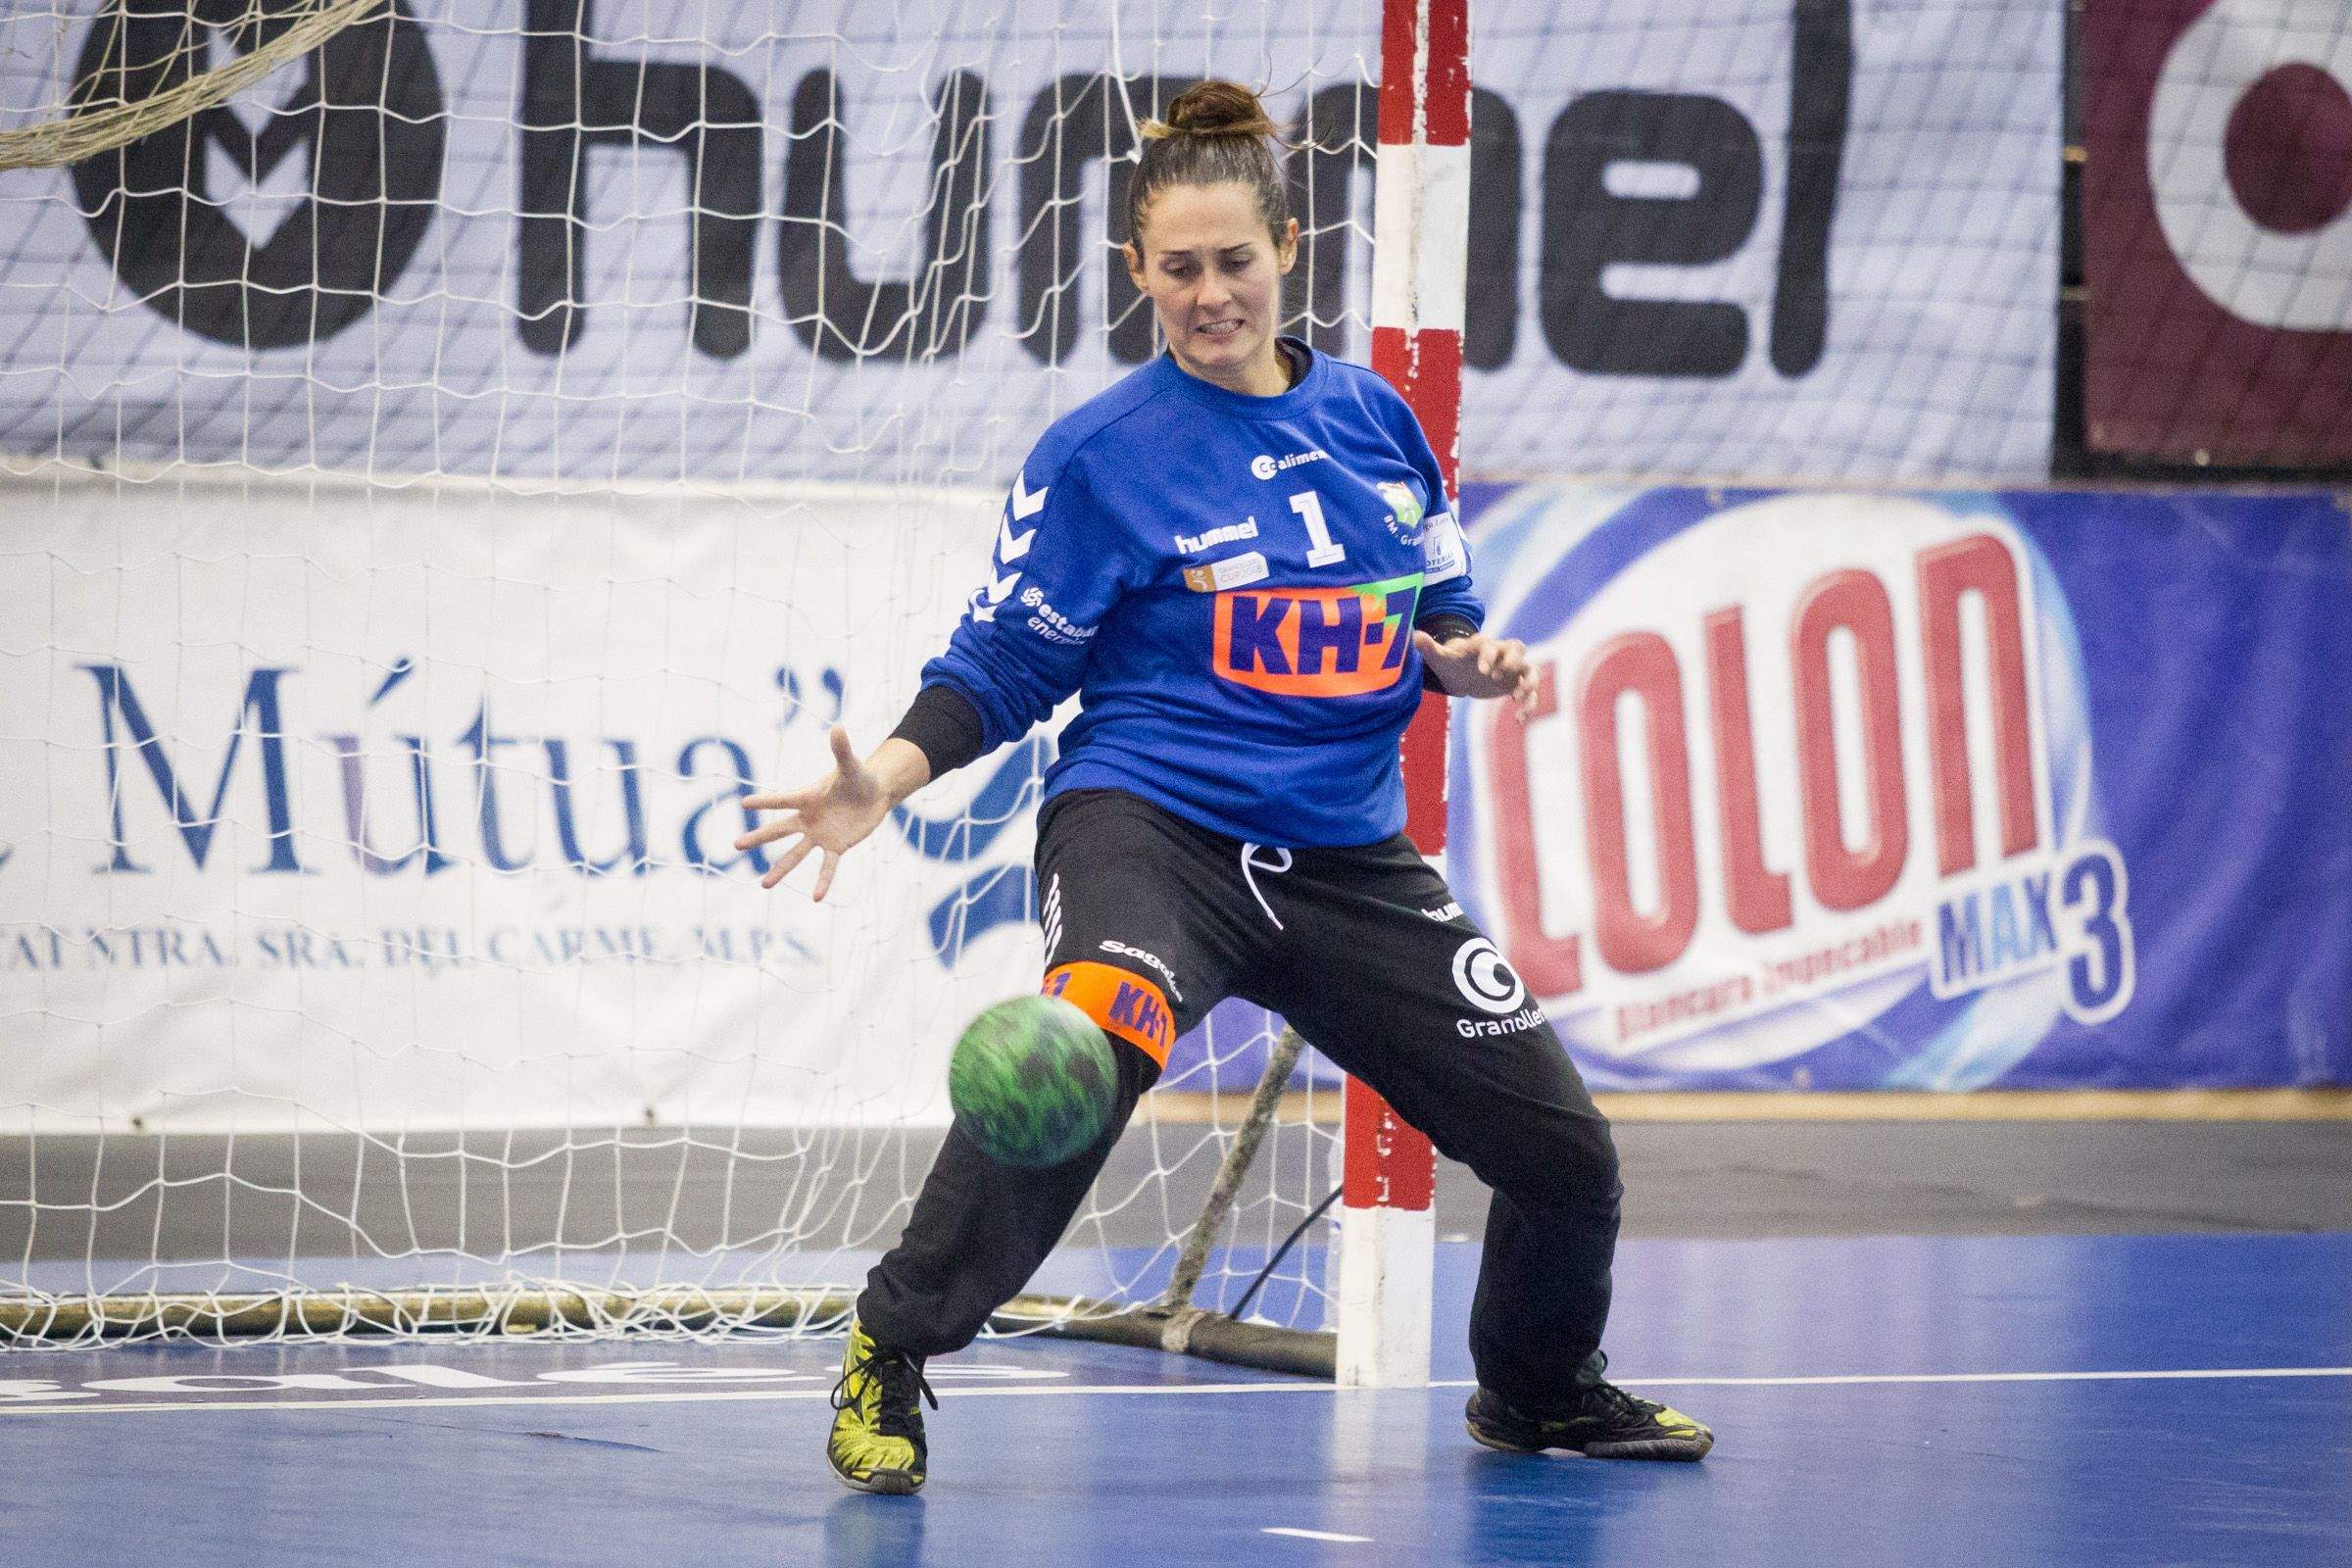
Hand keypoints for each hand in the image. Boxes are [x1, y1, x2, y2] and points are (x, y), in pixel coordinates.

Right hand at [734, 726, 905, 899]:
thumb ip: (842, 750)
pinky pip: (827, 866)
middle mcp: (808, 818)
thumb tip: (838, 727)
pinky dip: (822, 881)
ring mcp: (820, 834)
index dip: (765, 802)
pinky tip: (816, 897)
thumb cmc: (858, 776)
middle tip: (736, 845)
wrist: (874, 793)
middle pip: (779, 830)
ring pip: (796, 854)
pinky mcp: (836, 846)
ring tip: (763, 885)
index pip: (783, 800)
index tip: (743, 804)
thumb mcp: (851, 765)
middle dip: (758, 838)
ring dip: (780, 869)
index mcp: (808, 797)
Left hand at [1413, 629, 1539, 715]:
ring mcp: (1513, 668)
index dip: (1489, 656)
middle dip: (1512, 662)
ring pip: (1531, 669)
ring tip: (1517, 699)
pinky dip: (1529, 704)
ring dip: (1529, 683)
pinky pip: (1531, 692)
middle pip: (1518, 649)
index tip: (1482, 671)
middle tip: (1496, 677)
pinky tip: (1519, 720)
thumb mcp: (1440, 658)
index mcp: (1483, 645)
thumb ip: (1429, 648)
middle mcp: (1502, 653)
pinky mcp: (1518, 683)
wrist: (1463, 674)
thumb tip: (1415, 635)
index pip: (1490, 645)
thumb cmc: (1452, 663)